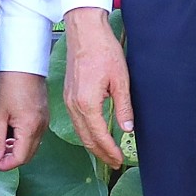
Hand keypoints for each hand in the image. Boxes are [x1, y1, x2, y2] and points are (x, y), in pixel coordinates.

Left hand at [0, 71, 47, 170]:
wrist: (24, 65)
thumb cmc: (10, 84)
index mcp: (30, 128)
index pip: (20, 158)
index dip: (4, 165)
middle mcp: (41, 127)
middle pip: (28, 156)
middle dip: (11, 160)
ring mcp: (44, 122)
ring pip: (32, 147)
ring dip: (17, 151)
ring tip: (1, 144)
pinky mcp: (44, 116)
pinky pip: (35, 136)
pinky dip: (23, 141)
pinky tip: (11, 134)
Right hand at [63, 8, 133, 168]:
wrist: (85, 33)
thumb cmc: (104, 51)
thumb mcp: (121, 80)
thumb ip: (124, 107)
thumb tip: (127, 130)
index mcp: (87, 103)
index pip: (99, 136)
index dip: (110, 151)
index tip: (119, 160)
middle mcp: (74, 106)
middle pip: (86, 139)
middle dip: (101, 153)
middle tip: (115, 163)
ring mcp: (68, 101)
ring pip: (80, 132)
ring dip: (93, 145)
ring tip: (107, 154)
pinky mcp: (69, 96)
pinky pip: (77, 121)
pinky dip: (86, 133)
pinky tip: (96, 135)